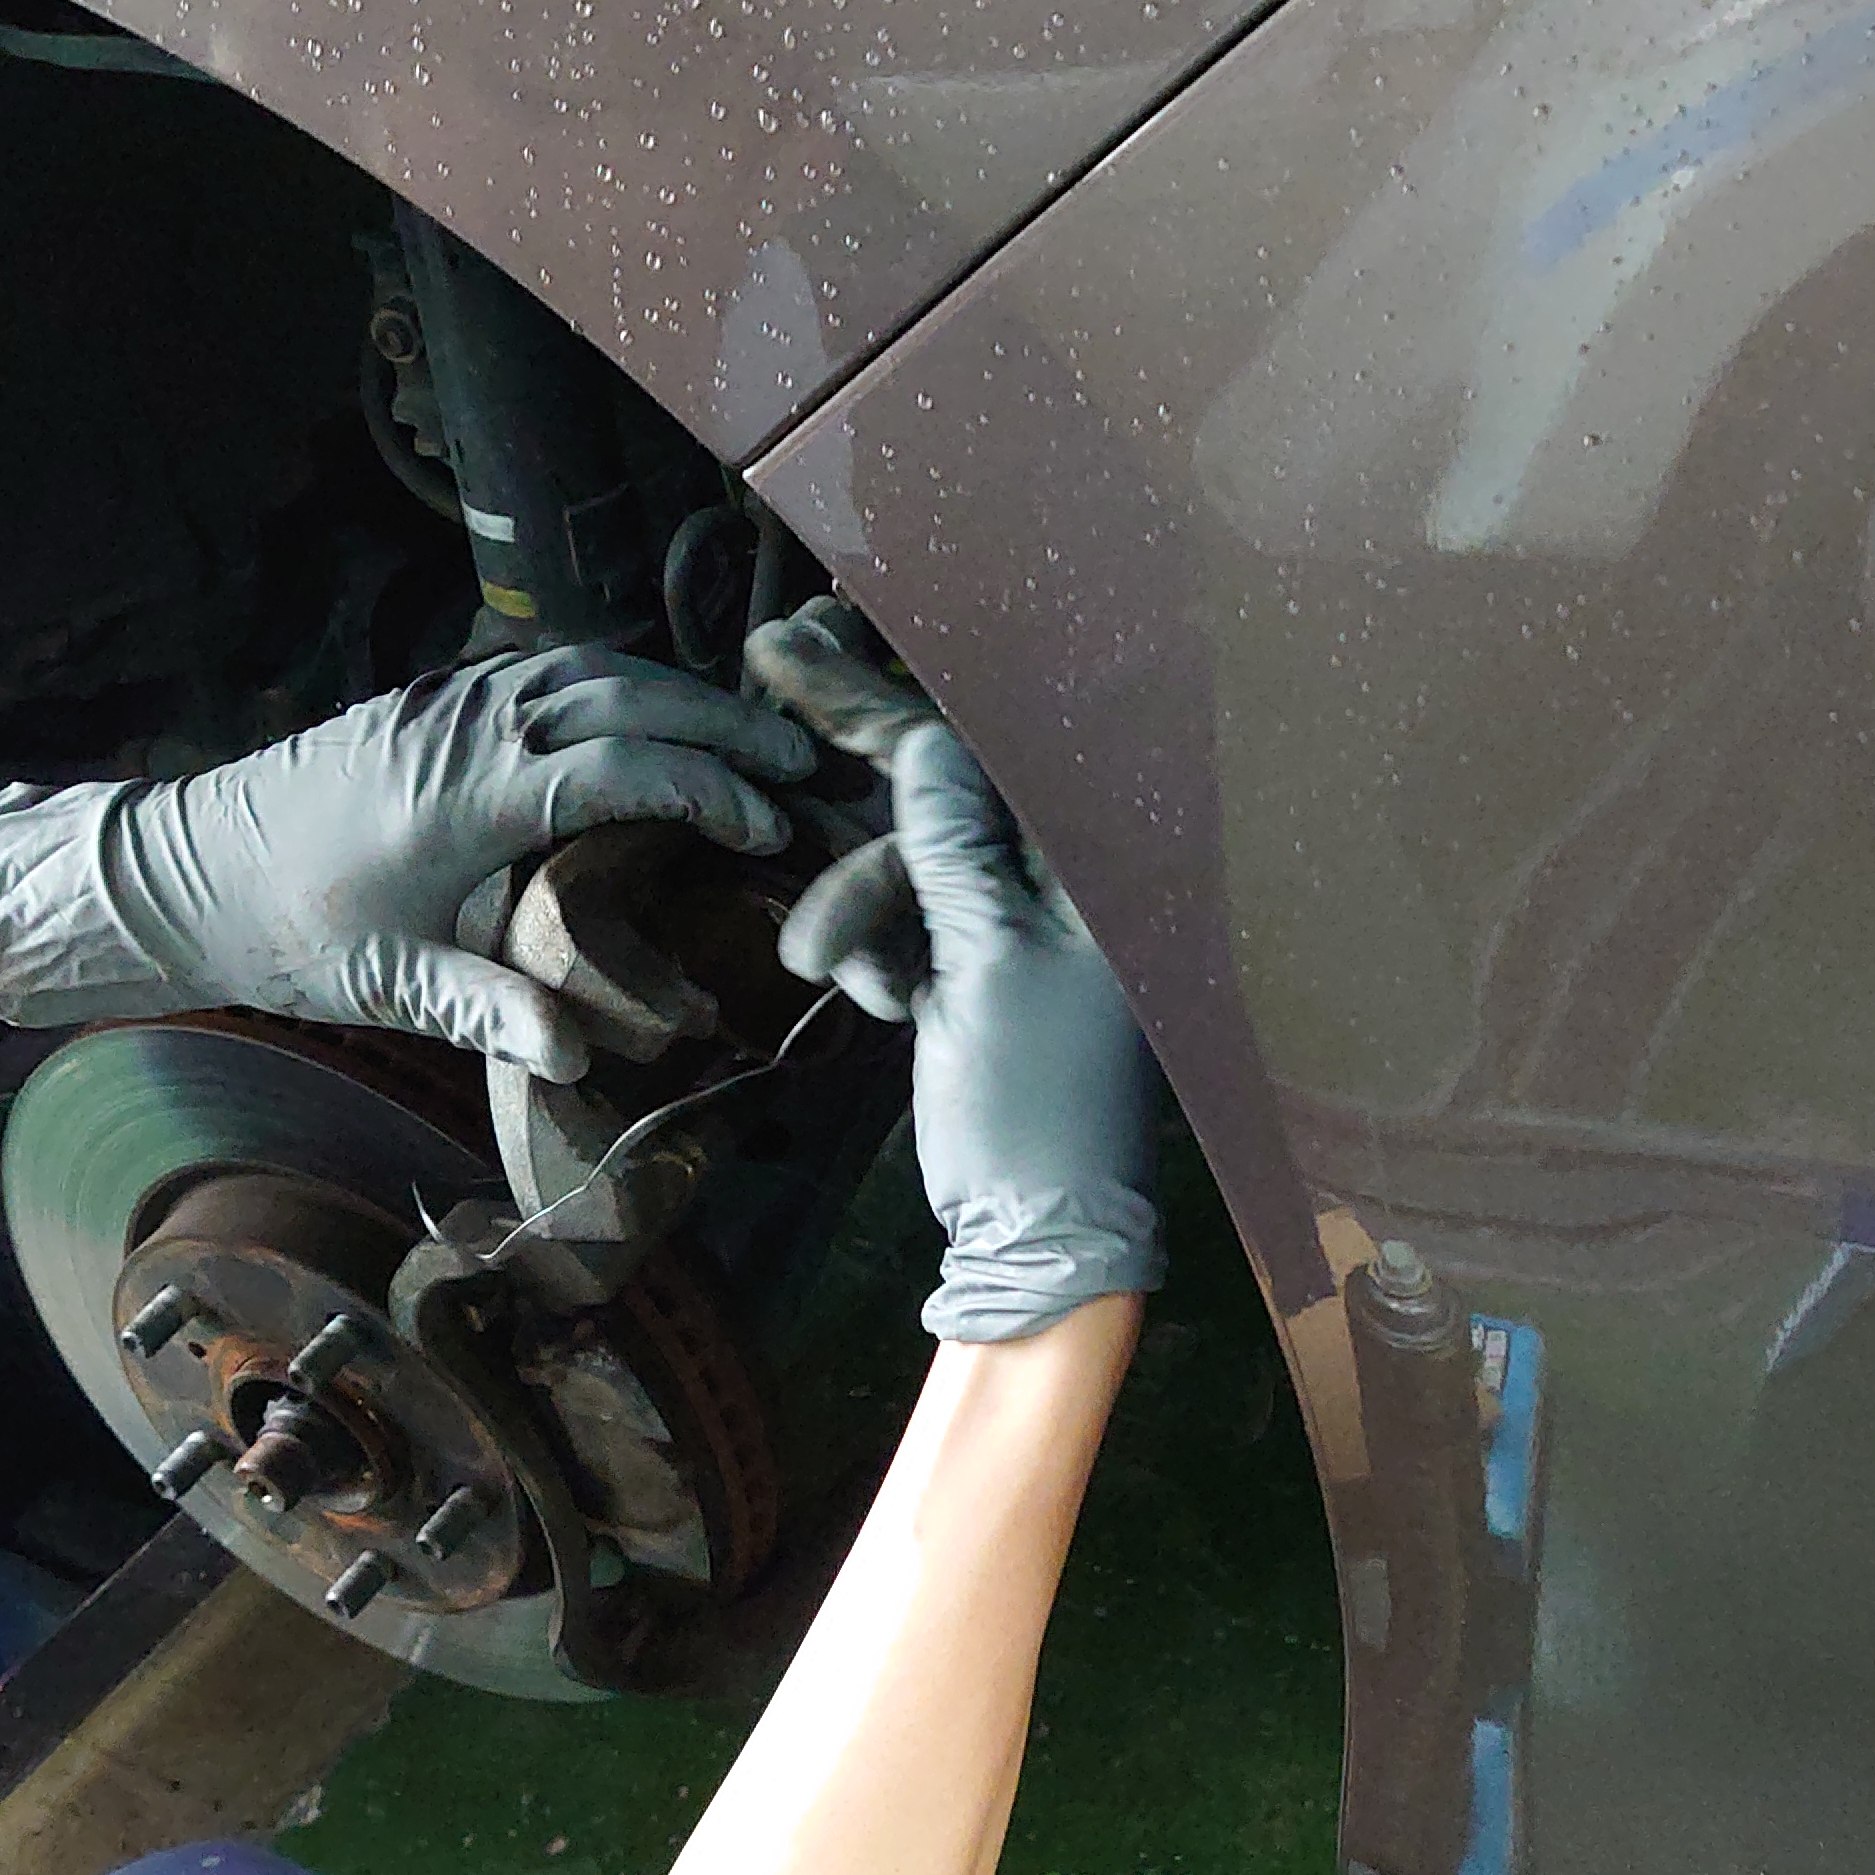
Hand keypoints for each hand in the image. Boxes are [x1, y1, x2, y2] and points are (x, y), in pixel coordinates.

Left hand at [0, 645, 815, 1078]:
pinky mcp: (435, 700)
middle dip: (724, 722)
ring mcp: (451, 699)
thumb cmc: (288, 931)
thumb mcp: (392, 983)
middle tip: (805, 760)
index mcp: (472, 791)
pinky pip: (550, 668)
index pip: (624, 764)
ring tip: (755, 733)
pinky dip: (620, 683)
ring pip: (591, 667)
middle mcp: (470, 724)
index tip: (768, 827)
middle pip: (626, 694)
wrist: (180, 872)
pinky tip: (655, 713)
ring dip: (680, 693)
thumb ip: (492, 1010)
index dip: (709, 789)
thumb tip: (584, 1057)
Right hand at [784, 721, 1163, 1341]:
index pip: (997, 742)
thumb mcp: (987, 963)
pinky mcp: (977, 970)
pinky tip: (876, 1005)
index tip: (809, 638)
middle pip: (951, 781)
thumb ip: (953, 847)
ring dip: (860, 908)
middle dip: (863, 754)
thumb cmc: (1034, 1106)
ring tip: (828, 973)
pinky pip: (909, 919)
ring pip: (912, 858)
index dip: (900, 688)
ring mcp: (1020, 925)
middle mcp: (1068, 880)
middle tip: (773, 663)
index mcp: (1100, 867)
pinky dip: (879, 951)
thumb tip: (923, 739)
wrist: (1034, 1236)